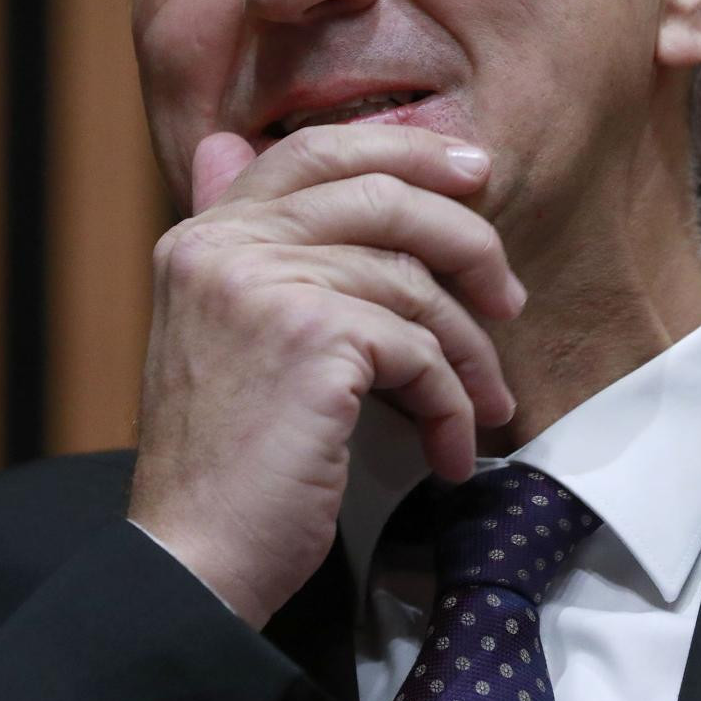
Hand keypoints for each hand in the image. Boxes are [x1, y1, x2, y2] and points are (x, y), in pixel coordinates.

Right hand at [126, 125, 524, 627]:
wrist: (193, 557)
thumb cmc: (226, 461)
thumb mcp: (230, 335)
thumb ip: (258, 251)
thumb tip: (233, 143)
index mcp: (203, 236)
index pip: (315, 150)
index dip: (405, 149)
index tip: (472, 173)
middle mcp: (225, 245)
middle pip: (381, 196)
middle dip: (465, 238)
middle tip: (508, 295)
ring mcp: (265, 284)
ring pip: (412, 284)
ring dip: (467, 353)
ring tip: (484, 404)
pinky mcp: (312, 337)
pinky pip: (419, 350)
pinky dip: (450, 404)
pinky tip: (449, 449)